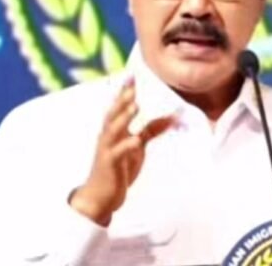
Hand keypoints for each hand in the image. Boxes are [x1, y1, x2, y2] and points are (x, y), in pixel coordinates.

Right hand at [69, 77, 174, 225]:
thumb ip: (150, 131)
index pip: (118, 107)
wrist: (100, 196)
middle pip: (113, 114)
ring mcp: (106, 150)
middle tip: (131, 87)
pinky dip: (126, 145)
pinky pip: (117, 153)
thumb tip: (171, 118)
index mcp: (114, 131)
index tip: (132, 76)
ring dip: (123, 117)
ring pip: (112, 129)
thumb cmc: (118, 169)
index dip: (124, 92)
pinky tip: (136, 140)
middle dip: (122, 100)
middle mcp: (107, 137)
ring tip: (134, 106)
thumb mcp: (137, 147)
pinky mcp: (109, 164)